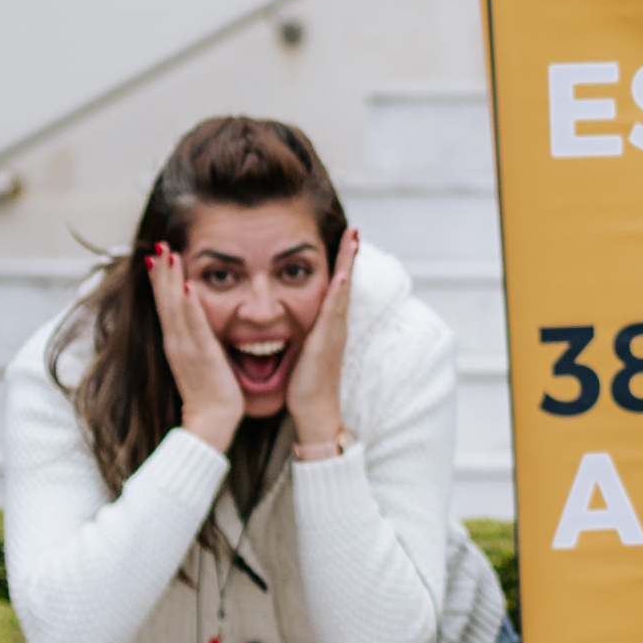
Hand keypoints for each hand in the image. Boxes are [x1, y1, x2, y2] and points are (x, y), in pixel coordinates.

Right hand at [150, 251, 246, 452]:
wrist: (210, 422)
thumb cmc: (210, 392)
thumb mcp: (200, 358)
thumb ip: (197, 340)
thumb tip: (198, 323)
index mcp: (176, 341)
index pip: (166, 304)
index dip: (161, 279)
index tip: (158, 255)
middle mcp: (176, 341)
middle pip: (165, 300)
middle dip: (162, 271)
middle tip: (159, 244)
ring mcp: (186, 348)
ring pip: (176, 307)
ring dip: (171, 280)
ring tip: (168, 253)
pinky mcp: (201, 355)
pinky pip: (195, 326)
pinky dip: (190, 306)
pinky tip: (189, 287)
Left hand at [283, 237, 355, 461]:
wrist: (315, 412)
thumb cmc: (306, 386)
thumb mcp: (304, 353)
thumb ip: (301, 336)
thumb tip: (288, 326)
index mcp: (328, 326)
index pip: (336, 287)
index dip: (341, 264)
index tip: (343, 240)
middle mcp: (335, 324)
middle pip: (345, 282)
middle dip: (349, 255)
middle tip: (354, 230)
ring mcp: (334, 331)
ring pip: (343, 289)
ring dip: (348, 264)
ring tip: (353, 239)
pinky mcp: (327, 341)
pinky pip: (335, 310)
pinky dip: (340, 291)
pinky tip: (342, 274)